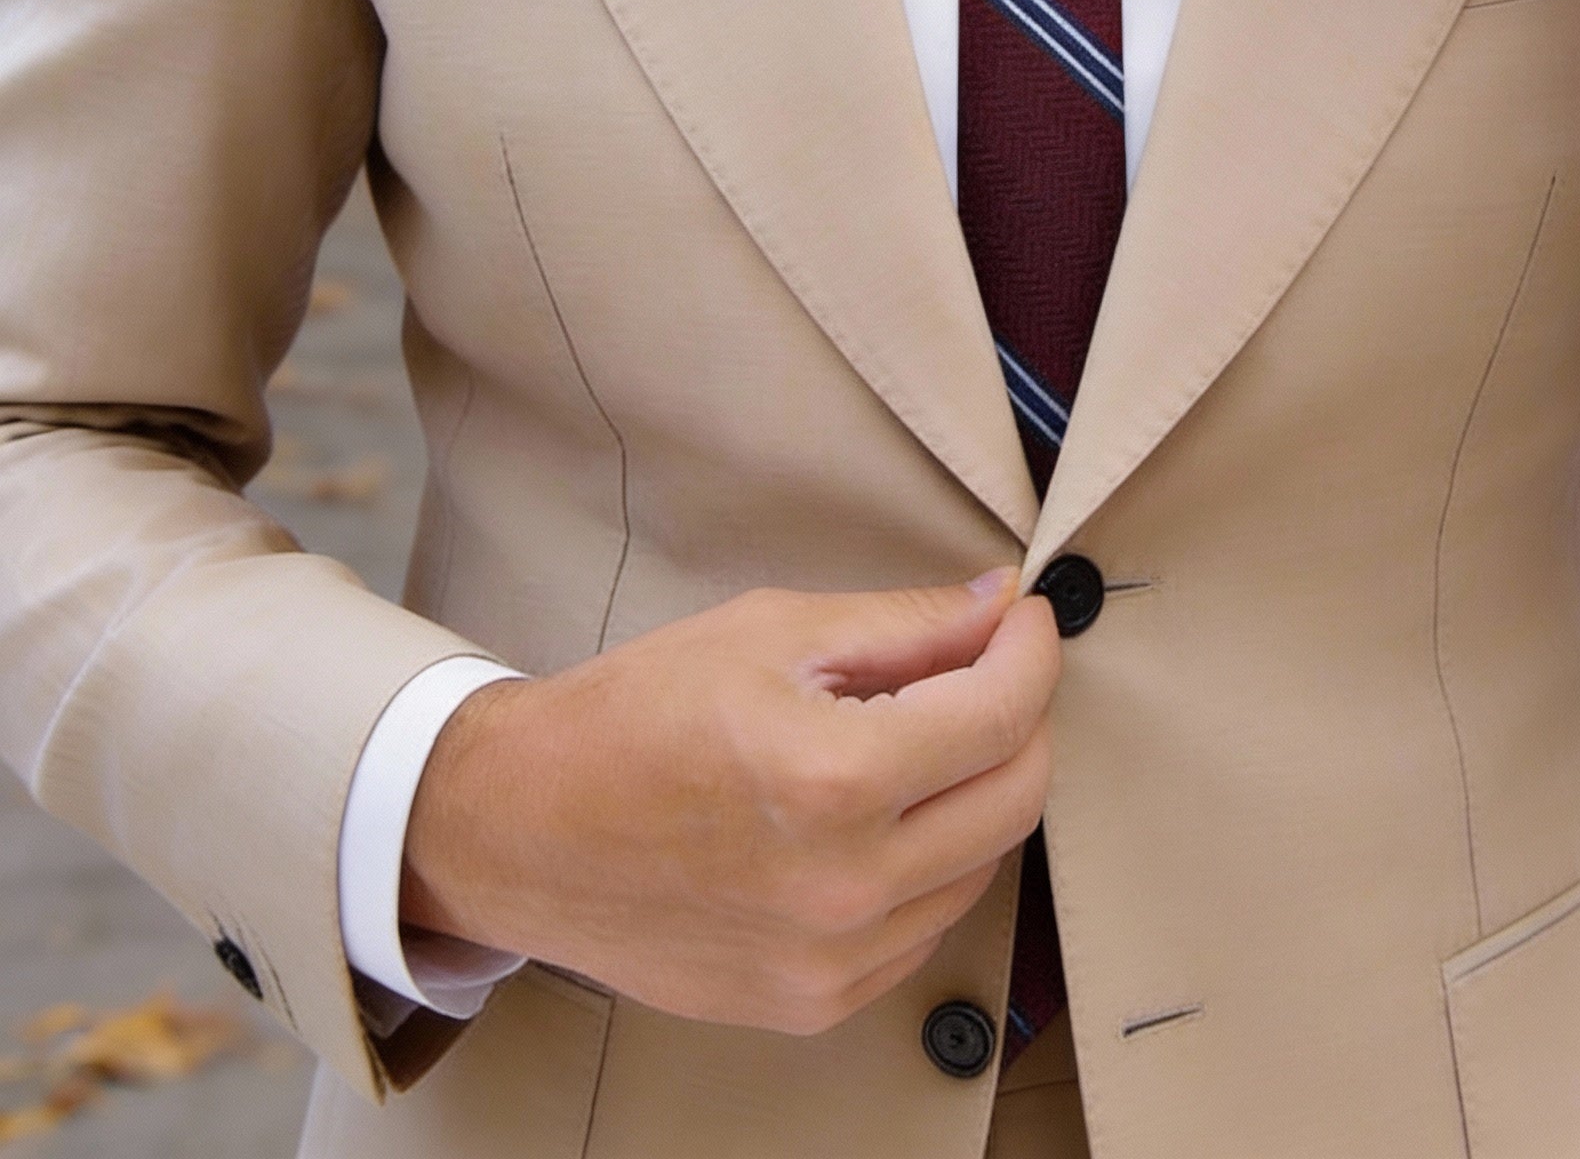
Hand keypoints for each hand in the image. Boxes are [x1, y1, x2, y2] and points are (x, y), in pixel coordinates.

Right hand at [400, 571, 1059, 1034]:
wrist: (520, 830)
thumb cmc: (633, 716)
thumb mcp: (770, 632)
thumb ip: (904, 624)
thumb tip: (1002, 605)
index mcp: (834, 779)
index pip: (1003, 714)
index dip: (1031, 652)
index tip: (1025, 621)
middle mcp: (846, 886)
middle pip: (1017, 797)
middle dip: (1021, 718)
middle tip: (985, 669)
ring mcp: (832, 961)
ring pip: (982, 865)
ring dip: (977, 792)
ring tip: (915, 739)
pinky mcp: (812, 1003)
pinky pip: (925, 926)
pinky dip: (930, 863)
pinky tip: (878, 816)